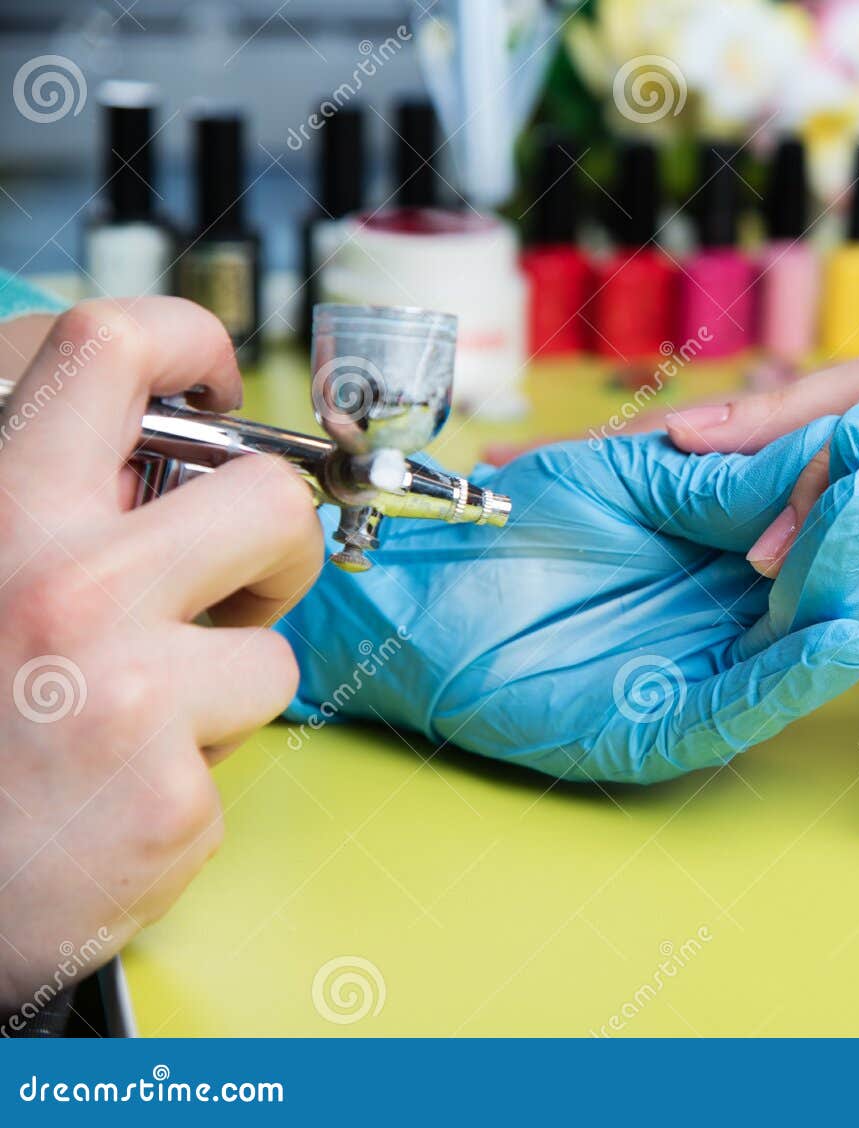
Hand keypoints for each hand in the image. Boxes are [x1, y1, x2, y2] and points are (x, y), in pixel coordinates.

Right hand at [0, 299, 324, 1016]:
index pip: (111, 349)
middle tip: (232, 582)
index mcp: (0, 508)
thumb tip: (161, 426)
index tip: (214, 381)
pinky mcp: (167, 795)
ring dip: (227, 678)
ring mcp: (125, 692)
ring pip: (274, 643)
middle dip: (275, 546)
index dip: (188, 343)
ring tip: (139, 710)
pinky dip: (200, 766)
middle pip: (271, 498)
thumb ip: (45, 497)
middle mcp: (64, 585)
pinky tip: (122, 785)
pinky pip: (247, 744)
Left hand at [275, 396, 858, 783]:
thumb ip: (736, 478)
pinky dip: (797, 676)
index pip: (841, 505)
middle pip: (843, 570)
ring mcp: (712, 671)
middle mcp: (745, 608)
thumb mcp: (636, 477)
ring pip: (808, 635)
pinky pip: (747, 707)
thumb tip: (851, 446)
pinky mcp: (668, 731)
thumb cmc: (518, 518)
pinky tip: (845, 635)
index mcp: (747, 542)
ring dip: (849, 574)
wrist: (410, 581)